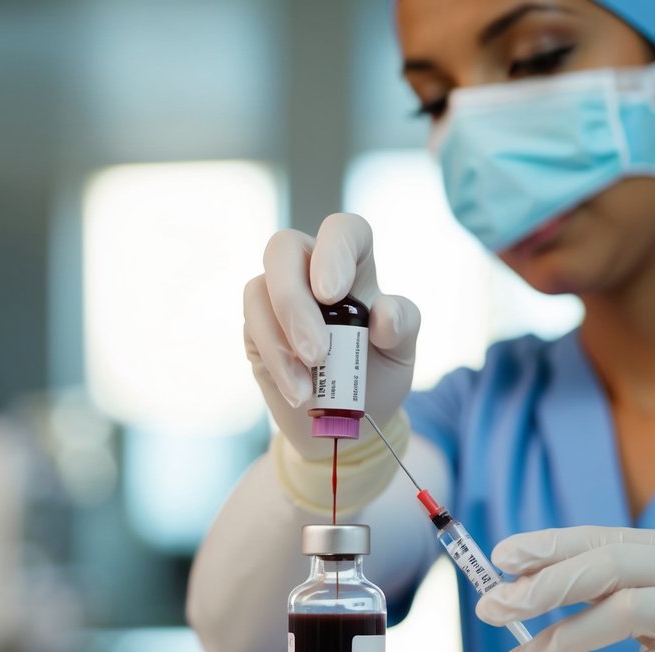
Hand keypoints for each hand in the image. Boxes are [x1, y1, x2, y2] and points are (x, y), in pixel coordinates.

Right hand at [243, 213, 419, 459]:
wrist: (347, 418)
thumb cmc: (377, 372)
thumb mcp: (401, 353)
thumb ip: (402, 327)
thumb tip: (384, 315)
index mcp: (353, 265)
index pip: (343, 231)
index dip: (334, 250)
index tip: (331, 294)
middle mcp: (310, 269)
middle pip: (283, 248)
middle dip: (293, 301)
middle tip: (317, 353)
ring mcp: (278, 295)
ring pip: (260, 290)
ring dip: (281, 341)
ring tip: (309, 388)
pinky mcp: (257, 326)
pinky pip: (253, 329)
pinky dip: (276, 362)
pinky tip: (299, 391)